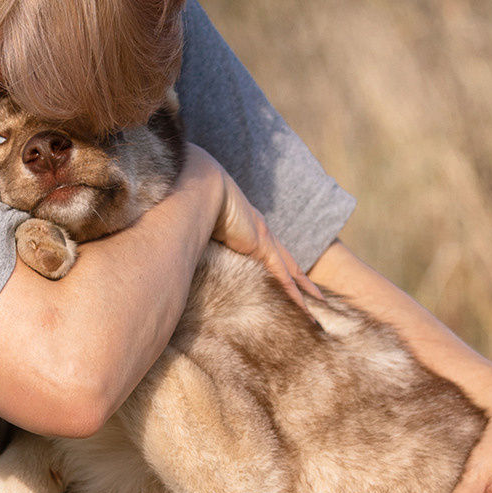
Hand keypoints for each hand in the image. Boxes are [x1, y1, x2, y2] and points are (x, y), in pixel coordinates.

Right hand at [191, 148, 326, 313]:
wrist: (200, 186)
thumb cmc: (190, 200)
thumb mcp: (195, 224)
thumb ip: (192, 237)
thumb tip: (174, 250)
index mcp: (244, 226)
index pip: (267, 250)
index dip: (278, 265)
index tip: (287, 277)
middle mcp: (258, 231)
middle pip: (286, 260)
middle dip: (300, 278)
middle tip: (315, 295)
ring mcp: (263, 238)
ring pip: (290, 270)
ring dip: (303, 289)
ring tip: (317, 305)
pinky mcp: (262, 245)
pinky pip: (283, 274)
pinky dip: (293, 292)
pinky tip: (304, 307)